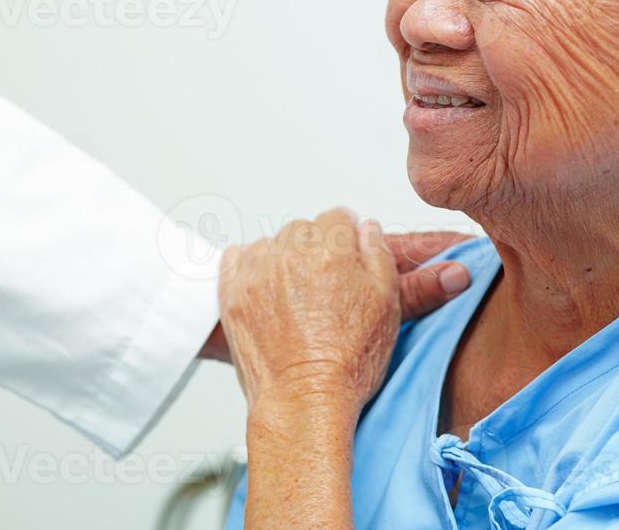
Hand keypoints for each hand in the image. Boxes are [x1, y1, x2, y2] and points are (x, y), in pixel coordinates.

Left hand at [216, 208, 407, 410]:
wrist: (304, 401)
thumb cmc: (348, 362)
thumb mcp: (387, 303)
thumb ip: (378, 254)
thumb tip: (365, 227)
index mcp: (331, 249)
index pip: (339, 217)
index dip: (348, 241)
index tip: (348, 263)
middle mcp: (291, 252)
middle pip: (304, 229)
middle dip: (316, 250)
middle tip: (325, 288)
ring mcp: (257, 271)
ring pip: (272, 243)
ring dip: (283, 259)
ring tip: (296, 297)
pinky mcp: (232, 292)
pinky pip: (237, 257)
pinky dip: (250, 266)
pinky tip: (266, 290)